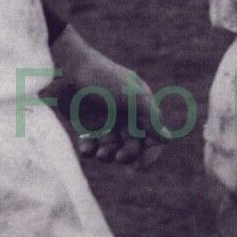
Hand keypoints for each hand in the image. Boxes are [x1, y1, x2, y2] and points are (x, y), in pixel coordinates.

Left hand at [47, 27, 164, 168]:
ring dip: (108, 155)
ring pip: (113, 149)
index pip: (154, 134)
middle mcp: (127, 114)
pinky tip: (86, 148)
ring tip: (100, 154)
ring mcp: (106, 120)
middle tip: (120, 157)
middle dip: (128, 154)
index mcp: (142, 105)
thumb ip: (151, 119)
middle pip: (134, 145)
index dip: (151, 152)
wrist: (68, 70)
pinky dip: (90, 151)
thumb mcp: (133, 97)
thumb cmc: (104, 79)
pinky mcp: (87, 125)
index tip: (141, 166)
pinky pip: (93, 146)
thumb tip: (167, 140)